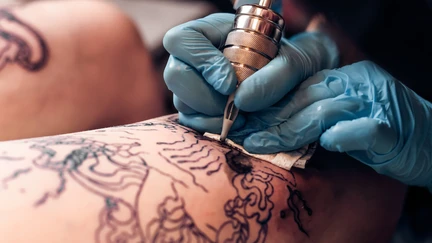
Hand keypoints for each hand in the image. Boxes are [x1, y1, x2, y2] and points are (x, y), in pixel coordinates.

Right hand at [163, 13, 337, 132]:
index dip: (202, 62)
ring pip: (181, 102)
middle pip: (175, 75)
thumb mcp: (294, 59)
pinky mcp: (196, 107)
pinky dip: (211, 126)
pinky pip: (191, 120)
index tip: (230, 83)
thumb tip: (242, 100)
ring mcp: (192, 84)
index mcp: (211, 32)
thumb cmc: (291, 64)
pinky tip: (235, 125)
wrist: (292, 85)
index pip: (183, 40)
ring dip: (210, 115)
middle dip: (203, 96)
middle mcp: (194, 58)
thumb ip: (277, 73)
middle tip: (233, 106)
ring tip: (242, 118)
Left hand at [243, 61, 431, 188]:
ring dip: (288, 130)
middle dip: (266, 117)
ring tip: (258, 144)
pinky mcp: (392, 126)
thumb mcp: (340, 116)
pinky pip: (365, 127)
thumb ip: (310, 113)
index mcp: (341, 78)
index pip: (296, 86)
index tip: (238, 117)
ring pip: (324, 111)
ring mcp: (373, 102)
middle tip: (237, 133)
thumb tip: (266, 124)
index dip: (265, 101)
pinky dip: (344, 136)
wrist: (430, 140)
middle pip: (302, 97)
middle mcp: (354, 84)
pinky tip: (325, 144)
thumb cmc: (379, 132)